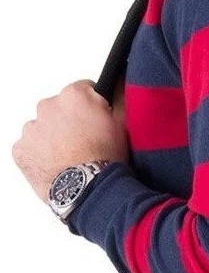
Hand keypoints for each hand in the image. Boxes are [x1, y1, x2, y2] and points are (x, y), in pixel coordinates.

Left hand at [11, 79, 129, 204]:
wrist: (88, 190)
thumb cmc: (105, 157)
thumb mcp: (123, 122)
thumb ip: (119, 95)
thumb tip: (119, 82)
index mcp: (73, 96)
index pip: (83, 90)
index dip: (92, 106)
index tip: (97, 120)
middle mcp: (48, 107)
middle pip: (59, 108)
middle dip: (70, 120)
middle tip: (85, 140)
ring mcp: (31, 129)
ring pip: (43, 127)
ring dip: (53, 136)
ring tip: (70, 155)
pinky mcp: (21, 150)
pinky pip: (29, 147)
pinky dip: (40, 153)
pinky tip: (57, 163)